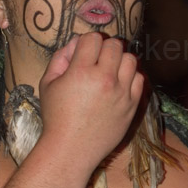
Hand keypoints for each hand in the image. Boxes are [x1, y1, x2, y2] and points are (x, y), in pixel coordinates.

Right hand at [39, 33, 143, 170]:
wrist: (71, 149)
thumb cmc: (56, 116)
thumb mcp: (48, 83)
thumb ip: (61, 57)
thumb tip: (76, 42)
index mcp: (81, 71)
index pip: (93, 38)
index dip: (86, 42)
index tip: (84, 52)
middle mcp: (104, 79)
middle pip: (114, 45)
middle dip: (104, 48)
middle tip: (97, 60)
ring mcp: (121, 92)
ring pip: (130, 58)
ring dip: (119, 60)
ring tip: (110, 70)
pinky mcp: (132, 105)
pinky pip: (139, 78)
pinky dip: (130, 76)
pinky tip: (119, 83)